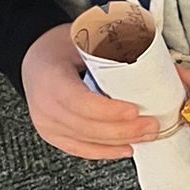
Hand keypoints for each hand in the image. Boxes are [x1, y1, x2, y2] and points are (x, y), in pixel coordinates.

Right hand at [22, 24, 158, 159]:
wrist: (33, 58)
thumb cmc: (58, 46)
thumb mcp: (84, 37)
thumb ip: (115, 48)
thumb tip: (155, 55)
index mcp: (50, 78)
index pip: (80, 102)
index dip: (109, 111)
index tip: (134, 111)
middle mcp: (44, 106)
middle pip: (86, 127)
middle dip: (123, 130)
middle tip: (151, 125)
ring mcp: (47, 125)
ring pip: (86, 142)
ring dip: (119, 142)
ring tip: (146, 135)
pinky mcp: (53, 135)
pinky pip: (80, 149)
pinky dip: (105, 151)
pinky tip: (125, 149)